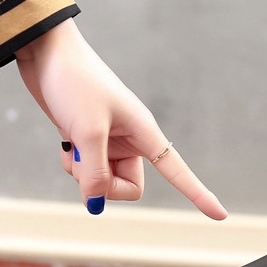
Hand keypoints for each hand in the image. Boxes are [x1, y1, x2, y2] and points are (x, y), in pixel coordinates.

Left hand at [14, 19, 225, 218]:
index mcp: (145, 133)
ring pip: (105, 182)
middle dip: (104, 185)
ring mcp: (111, 143)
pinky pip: (88, 171)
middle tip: (84, 165)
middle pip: (129, 188)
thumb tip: (95, 204)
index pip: (179, 171)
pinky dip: (74, 165)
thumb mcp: (85, 131)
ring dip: (84, 173)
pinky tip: (65, 144)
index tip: (220, 215)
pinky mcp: (92, 141)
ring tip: (71, 146)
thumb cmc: (73, 82)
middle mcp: (132, 141)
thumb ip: (94, 172)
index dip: (198, 194)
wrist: (46, 51)